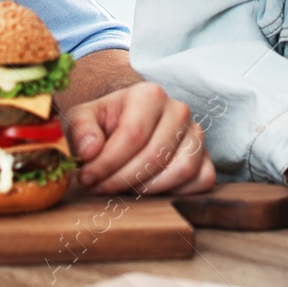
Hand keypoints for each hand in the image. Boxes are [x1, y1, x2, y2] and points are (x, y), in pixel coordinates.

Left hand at [62, 81, 215, 196]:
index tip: (86, 177)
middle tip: (99, 188)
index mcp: (150, 94)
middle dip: (122, 179)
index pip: (133, 134)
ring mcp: (196, 134)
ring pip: (182, 169)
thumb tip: (90, 151)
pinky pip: (201, 180)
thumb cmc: (104, 124)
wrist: (126, 125)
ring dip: (148, 188)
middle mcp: (179, 110)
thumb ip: (81, 130)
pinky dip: (176, 192)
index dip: (107, 162)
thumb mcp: (81, 119)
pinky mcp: (206, 157)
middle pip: (155, 155)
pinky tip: (148, 190)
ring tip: (122, 188)